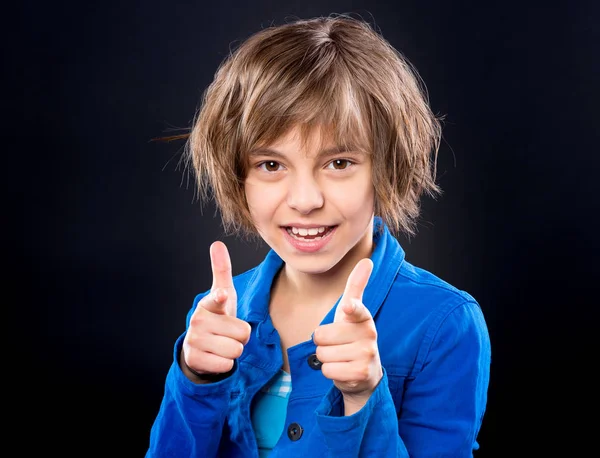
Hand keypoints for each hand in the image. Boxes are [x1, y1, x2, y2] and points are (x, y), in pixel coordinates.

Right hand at [181, 241, 250, 382]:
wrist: (199, 347)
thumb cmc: (217, 317)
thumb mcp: (222, 294)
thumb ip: (221, 270)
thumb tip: (217, 244)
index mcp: (208, 303)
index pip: (217, 299)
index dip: (221, 298)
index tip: (222, 295)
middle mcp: (198, 321)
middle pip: (243, 333)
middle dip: (241, 337)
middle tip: (228, 334)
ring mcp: (195, 341)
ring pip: (236, 350)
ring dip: (234, 351)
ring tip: (223, 344)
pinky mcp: (195, 360)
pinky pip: (227, 365)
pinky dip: (226, 364)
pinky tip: (216, 357)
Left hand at [313, 258, 382, 414]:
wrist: (365, 372)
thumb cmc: (352, 336)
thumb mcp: (352, 311)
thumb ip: (356, 286)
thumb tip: (367, 260)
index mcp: (363, 317)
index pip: (357, 309)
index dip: (351, 308)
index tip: (348, 307)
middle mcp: (369, 334)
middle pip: (321, 335)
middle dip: (322, 343)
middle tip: (337, 345)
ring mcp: (367, 355)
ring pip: (322, 354)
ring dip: (326, 358)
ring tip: (340, 358)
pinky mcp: (361, 374)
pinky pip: (327, 370)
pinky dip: (330, 372)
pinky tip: (343, 370)